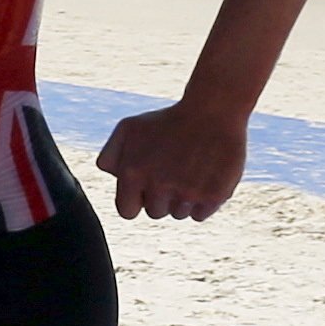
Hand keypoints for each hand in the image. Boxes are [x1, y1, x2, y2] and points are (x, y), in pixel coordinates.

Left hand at [94, 101, 248, 220]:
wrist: (213, 110)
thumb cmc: (168, 120)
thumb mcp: (129, 128)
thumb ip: (110, 157)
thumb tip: (114, 180)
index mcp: (134, 173)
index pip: (127, 211)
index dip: (136, 200)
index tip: (147, 188)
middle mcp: (159, 186)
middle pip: (155, 212)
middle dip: (161, 196)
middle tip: (172, 172)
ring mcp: (188, 193)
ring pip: (178, 214)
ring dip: (182, 199)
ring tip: (189, 171)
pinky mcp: (214, 196)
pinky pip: (199, 215)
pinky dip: (201, 202)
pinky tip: (203, 178)